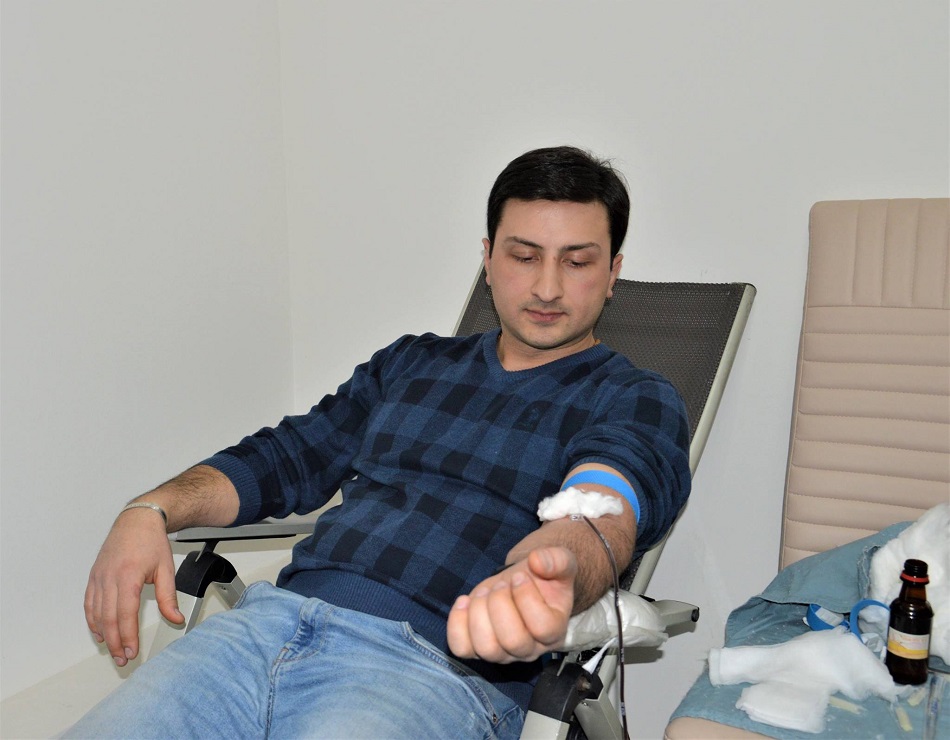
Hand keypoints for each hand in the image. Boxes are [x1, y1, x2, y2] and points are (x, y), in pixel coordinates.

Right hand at [84, 508, 182, 665]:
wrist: (137, 521)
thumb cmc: (151, 542)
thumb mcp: (166, 569)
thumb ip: (169, 597)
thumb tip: (175, 619)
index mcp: (128, 576)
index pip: (125, 614)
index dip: (127, 636)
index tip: (132, 651)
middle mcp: (109, 578)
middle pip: (108, 618)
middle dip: (115, 642)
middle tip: (122, 659)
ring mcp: (99, 578)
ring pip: (96, 614)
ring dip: (103, 635)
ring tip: (113, 650)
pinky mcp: (94, 577)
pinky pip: (89, 604)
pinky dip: (92, 621)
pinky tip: (99, 632)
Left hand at [446, 546, 576, 662]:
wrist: (523, 582)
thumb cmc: (544, 575)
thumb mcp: (559, 561)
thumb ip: (556, 559)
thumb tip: (537, 561)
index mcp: (555, 630)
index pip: (542, 627)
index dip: (526, 597)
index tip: (520, 576)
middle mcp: (531, 649)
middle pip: (512, 641)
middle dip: (500, 603)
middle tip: (501, 584)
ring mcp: (503, 653)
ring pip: (486, 648)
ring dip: (478, 612)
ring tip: (484, 593)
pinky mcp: (478, 648)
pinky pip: (462, 648)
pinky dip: (457, 623)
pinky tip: (464, 601)